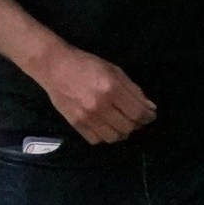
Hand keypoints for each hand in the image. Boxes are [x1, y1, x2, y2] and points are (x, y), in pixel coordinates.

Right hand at [35, 45, 155, 143]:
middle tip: (133, 118)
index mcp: (112, 89)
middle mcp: (100, 105)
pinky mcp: (75, 123)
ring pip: (114, 137)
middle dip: (136, 124)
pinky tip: (104, 127)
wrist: (54, 66)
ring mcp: (87, 117)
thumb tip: (149, 108)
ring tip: (119, 124)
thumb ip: (132, 89)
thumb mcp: (113, 70)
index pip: (138, 113)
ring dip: (121, 132)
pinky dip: (104, 136)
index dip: (148, 116)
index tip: (149, 115)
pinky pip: (96, 140)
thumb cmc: (86, 64)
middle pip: (128, 127)